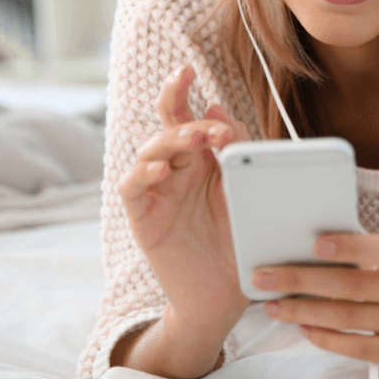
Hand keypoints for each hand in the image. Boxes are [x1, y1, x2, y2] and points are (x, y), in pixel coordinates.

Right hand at [121, 65, 251, 334]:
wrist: (224, 298)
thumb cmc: (238, 242)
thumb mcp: (246, 192)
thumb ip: (237, 151)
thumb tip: (217, 107)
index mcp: (203, 160)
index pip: (190, 116)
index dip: (189, 94)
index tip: (202, 80)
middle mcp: (178, 170)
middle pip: (167, 124)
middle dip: (173, 99)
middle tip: (190, 87)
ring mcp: (158, 192)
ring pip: (150, 151)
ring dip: (171, 138)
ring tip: (196, 136)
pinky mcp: (144, 218)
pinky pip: (132, 188)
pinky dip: (143, 175)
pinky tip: (161, 170)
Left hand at [252, 233, 378, 376]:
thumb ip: (370, 254)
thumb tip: (309, 249)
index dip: (349, 246)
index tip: (314, 243)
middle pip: (352, 286)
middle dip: (302, 280)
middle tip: (264, 277)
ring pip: (348, 318)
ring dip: (304, 311)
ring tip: (273, 305)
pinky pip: (357, 348)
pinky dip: (326, 338)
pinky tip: (303, 327)